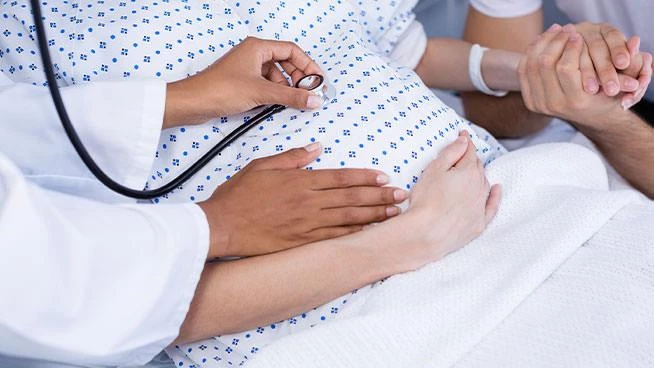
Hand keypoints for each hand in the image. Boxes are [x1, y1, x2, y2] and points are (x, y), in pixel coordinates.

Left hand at [163, 37, 323, 127]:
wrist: (193, 103)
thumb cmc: (218, 89)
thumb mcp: (261, 92)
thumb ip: (291, 96)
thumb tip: (313, 99)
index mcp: (257, 47)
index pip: (292, 51)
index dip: (308, 65)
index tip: (318, 80)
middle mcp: (252, 55)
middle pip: (285, 63)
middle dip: (298, 78)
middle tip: (308, 93)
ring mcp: (247, 69)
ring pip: (276, 76)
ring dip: (286, 89)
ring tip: (292, 101)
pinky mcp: (242, 83)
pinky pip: (266, 86)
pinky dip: (274, 94)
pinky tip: (276, 105)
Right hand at [199, 142, 407, 258]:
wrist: (222, 225)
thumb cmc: (238, 194)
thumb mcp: (262, 166)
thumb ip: (292, 158)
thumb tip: (316, 147)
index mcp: (301, 181)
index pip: (341, 178)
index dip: (365, 177)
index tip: (384, 177)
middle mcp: (309, 202)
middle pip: (351, 198)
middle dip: (379, 196)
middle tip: (401, 195)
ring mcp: (307, 224)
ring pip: (348, 218)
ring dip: (373, 215)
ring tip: (394, 212)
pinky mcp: (301, 241)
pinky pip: (333, 238)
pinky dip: (353, 235)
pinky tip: (369, 233)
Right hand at [390, 131, 500, 270]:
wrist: (427, 234)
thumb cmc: (426, 201)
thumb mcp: (433, 170)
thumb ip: (451, 153)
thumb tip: (464, 141)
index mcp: (468, 172)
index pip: (469, 151)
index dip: (466, 142)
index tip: (463, 134)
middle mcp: (479, 187)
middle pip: (477, 167)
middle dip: (471, 159)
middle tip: (462, 154)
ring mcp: (480, 206)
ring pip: (484, 184)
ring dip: (479, 176)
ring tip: (471, 172)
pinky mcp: (479, 223)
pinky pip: (491, 206)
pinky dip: (495, 196)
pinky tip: (497, 190)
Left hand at [518, 26, 652, 127]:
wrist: (591, 118)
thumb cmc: (606, 97)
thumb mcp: (618, 82)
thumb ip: (622, 63)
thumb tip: (635, 41)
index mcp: (575, 101)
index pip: (565, 68)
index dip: (570, 47)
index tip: (577, 33)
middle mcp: (554, 105)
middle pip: (544, 64)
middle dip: (554, 42)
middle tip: (565, 28)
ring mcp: (539, 105)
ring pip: (531, 65)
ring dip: (542, 44)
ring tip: (555, 31)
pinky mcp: (530, 101)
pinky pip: (524, 71)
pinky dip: (531, 53)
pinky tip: (544, 41)